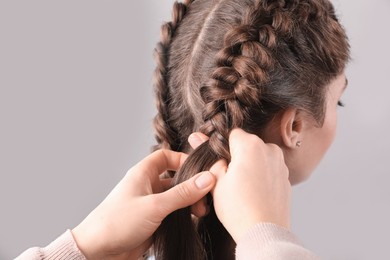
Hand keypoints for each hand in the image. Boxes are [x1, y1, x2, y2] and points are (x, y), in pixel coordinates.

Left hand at [72, 149, 215, 259]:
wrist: (97, 252)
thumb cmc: (117, 223)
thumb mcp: (154, 206)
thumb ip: (182, 193)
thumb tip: (207, 179)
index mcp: (143, 174)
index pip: (166, 156)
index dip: (183, 160)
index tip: (200, 170)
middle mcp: (147, 186)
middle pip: (175, 178)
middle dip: (191, 186)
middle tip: (204, 198)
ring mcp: (150, 204)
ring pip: (176, 197)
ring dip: (189, 203)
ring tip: (200, 213)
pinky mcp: (152, 221)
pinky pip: (172, 214)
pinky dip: (183, 216)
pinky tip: (191, 222)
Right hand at [189, 129, 290, 241]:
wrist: (263, 232)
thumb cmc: (238, 208)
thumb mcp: (215, 180)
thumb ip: (208, 155)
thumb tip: (196, 137)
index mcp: (250, 145)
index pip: (232, 134)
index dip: (223, 148)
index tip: (219, 163)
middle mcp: (269, 149)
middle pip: (246, 145)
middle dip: (237, 157)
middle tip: (228, 179)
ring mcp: (281, 164)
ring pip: (258, 158)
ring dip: (250, 167)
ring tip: (242, 189)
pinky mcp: (286, 178)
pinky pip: (269, 170)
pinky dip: (261, 177)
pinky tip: (253, 194)